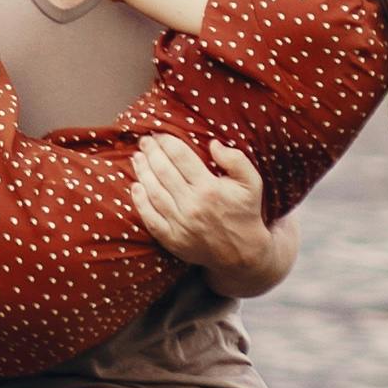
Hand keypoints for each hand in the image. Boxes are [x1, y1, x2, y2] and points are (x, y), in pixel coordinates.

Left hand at [131, 132, 281, 286]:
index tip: (159, 134)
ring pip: (154, 192)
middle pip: (163, 171)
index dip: (166, 142)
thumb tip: (213, 144)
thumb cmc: (245, 212)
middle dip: (151, 152)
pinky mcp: (172, 239)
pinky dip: (140, 202)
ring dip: (142, 172)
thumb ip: (236, 159)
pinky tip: (136, 187)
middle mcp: (192, 205)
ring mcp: (180, 224)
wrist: (242, 253)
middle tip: (144, 141)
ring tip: (137, 158)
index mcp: (209, 188)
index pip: (180, 157)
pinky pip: (150, 218)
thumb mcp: (252, 182)